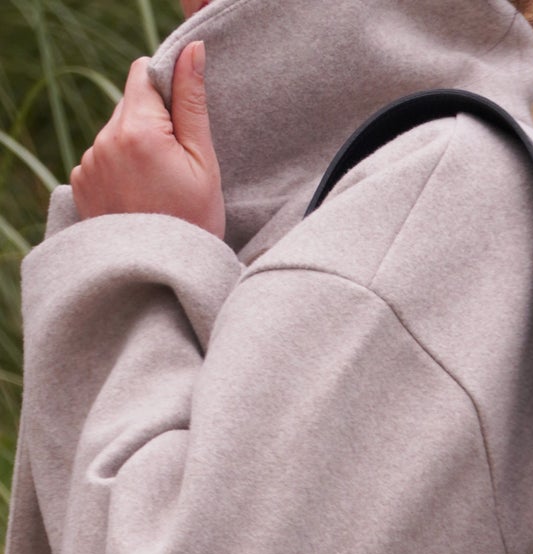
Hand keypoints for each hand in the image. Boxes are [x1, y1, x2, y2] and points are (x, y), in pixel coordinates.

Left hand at [71, 44, 222, 237]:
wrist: (162, 276)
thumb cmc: (194, 223)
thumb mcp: (205, 164)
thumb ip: (192, 103)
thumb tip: (192, 51)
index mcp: (138, 130)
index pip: (143, 75)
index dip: (166, 91)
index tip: (183, 122)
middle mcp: (104, 139)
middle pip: (130, 106)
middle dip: (153, 125)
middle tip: (176, 169)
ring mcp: (88, 162)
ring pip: (116, 134)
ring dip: (136, 149)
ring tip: (157, 191)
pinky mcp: (81, 181)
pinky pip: (103, 159)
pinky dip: (120, 171)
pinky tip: (139, 199)